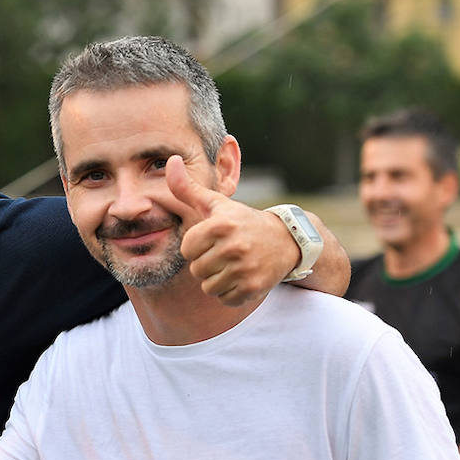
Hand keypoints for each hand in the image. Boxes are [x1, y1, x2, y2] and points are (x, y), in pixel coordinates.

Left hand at [162, 156, 298, 305]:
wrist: (287, 241)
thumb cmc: (242, 221)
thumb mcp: (217, 204)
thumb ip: (188, 188)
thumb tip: (171, 160)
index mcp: (221, 225)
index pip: (187, 249)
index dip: (197, 246)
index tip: (214, 239)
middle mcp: (234, 247)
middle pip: (196, 270)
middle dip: (207, 263)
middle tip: (226, 253)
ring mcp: (245, 269)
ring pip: (209, 287)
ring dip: (218, 279)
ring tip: (234, 264)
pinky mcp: (253, 288)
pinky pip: (225, 299)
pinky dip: (231, 292)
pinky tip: (243, 276)